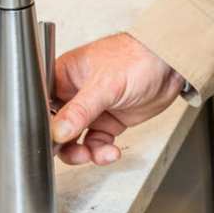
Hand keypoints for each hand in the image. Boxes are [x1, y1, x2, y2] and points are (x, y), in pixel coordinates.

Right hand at [50, 31, 183, 165]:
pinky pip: (97, 143)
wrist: (170, 64)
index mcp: (65, 75)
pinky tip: (111, 152)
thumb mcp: (105, 84)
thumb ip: (80, 110)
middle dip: (64, 145)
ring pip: (76, 139)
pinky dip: (101, 152)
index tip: (48, 142)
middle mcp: (75, 93)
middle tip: (74, 153)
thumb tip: (57, 131)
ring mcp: (94, 108)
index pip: (43, 105)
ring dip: (83, 152)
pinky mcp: (110, 120)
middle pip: (58, 127)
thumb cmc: (137, 57)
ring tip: (93, 155)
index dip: (44, 125)